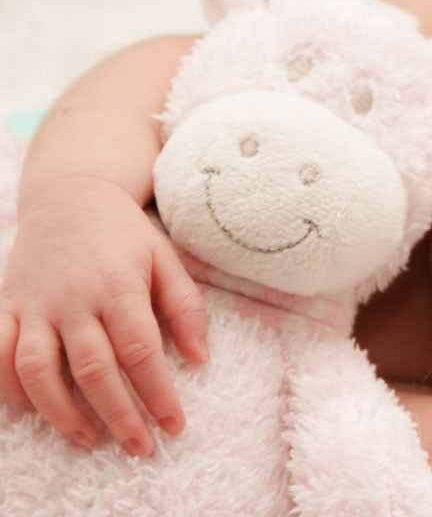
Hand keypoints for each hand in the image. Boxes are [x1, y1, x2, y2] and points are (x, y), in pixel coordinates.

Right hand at [0, 175, 208, 455]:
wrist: (70, 196)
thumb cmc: (125, 235)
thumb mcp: (166, 260)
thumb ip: (185, 308)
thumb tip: (200, 358)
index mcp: (119, 286)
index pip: (140, 351)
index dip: (158, 393)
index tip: (175, 425)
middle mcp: (74, 299)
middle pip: (94, 370)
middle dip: (119, 415)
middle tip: (141, 447)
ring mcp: (36, 305)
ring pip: (39, 370)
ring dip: (62, 412)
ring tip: (90, 439)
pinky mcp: (8, 307)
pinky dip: (8, 387)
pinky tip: (33, 408)